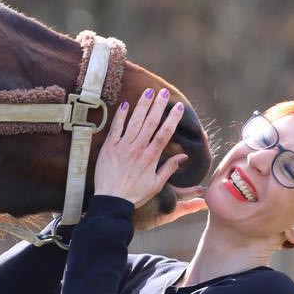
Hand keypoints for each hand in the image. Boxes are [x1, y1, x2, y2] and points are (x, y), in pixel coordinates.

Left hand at [94, 88, 202, 210]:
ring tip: (148, 91)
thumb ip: (169, 168)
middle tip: (163, 91)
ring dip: (142, 105)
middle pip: (151, 122)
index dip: (172, 118)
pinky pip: (115, 128)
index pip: (165, 133)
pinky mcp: (109, 147)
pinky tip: (125, 104)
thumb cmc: (134, 195)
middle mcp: (138, 149)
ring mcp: (123, 146)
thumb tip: (184, 157)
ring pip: (134, 121)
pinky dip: (120, 116)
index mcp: (151, 157)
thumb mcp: (156, 185)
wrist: (111, 201)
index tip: (178, 107)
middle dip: (158, 105)